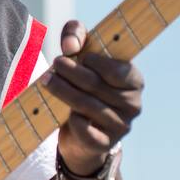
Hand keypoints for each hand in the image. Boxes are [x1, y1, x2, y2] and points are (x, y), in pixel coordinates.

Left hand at [42, 20, 143, 174]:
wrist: (81, 131)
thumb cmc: (84, 83)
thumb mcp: (83, 53)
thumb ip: (77, 35)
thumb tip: (70, 45)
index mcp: (134, 81)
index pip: (118, 71)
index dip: (96, 62)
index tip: (75, 54)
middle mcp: (133, 104)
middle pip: (96, 85)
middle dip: (72, 72)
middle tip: (54, 63)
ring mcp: (120, 126)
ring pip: (87, 106)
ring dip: (63, 91)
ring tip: (46, 80)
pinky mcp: (104, 144)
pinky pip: (86, 131)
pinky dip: (74, 120)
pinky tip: (65, 112)